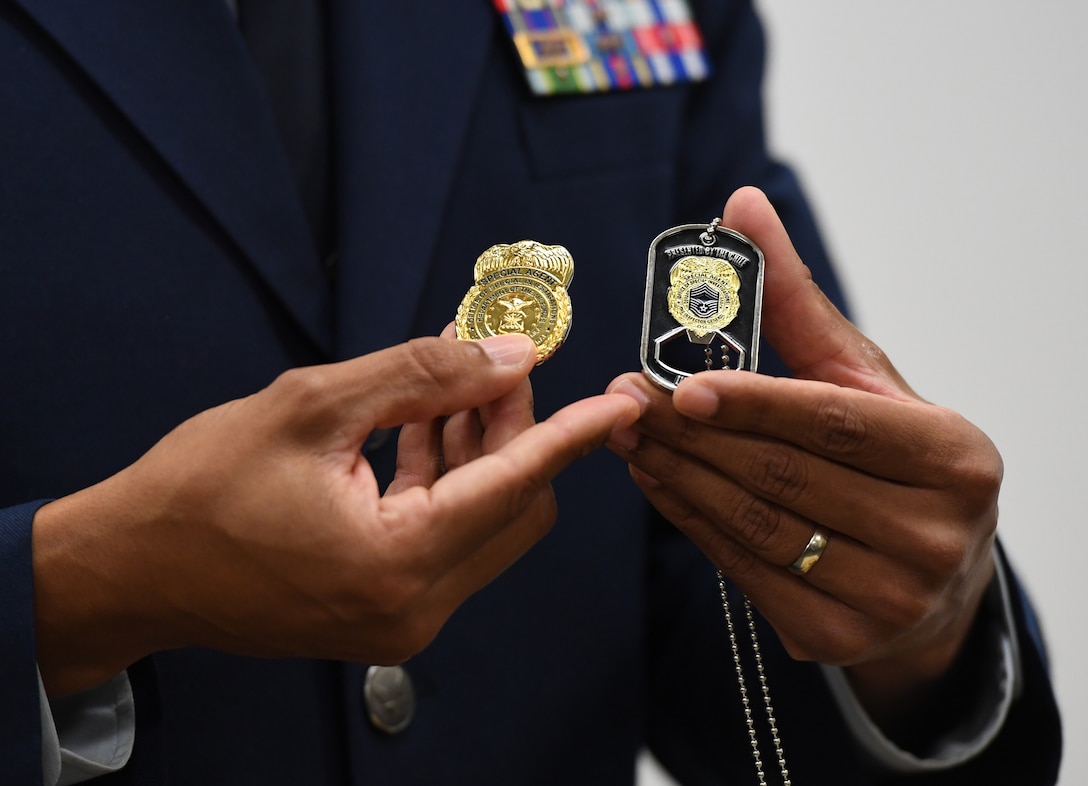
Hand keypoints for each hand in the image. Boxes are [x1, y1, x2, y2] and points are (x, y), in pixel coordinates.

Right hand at [34, 334, 638, 697]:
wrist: (130, 569)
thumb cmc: (199, 491)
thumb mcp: (312, 406)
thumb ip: (422, 375)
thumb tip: (507, 356)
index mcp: (397, 562)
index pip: (517, 484)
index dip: (573, 433)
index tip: (621, 401)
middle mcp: (412, 607)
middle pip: (512, 506)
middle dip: (515, 428)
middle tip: (497, 364)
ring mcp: (400, 618)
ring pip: (481, 520)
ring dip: (478, 450)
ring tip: (455, 381)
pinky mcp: (383, 610)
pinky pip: (444, 537)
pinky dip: (445, 481)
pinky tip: (425, 423)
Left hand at [607, 187, 999, 729]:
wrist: (931, 578)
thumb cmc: (897, 461)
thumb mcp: (866, 382)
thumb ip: (800, 302)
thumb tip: (742, 206)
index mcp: (955, 459)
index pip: (835, 422)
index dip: (753, 403)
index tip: (678, 384)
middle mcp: (933, 535)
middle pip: (782, 473)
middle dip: (690, 434)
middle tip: (625, 399)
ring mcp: (887, 597)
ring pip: (753, 523)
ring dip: (676, 475)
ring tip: (626, 435)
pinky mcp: (836, 636)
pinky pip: (742, 568)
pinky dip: (689, 519)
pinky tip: (654, 480)